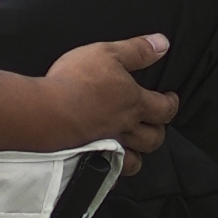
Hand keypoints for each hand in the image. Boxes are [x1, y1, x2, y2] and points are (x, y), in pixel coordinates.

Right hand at [0, 31, 176, 169]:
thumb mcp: (108, 53)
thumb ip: (137, 50)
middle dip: (159, 131)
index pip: (165, 108)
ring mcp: (109, 147)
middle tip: (156, 123)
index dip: (171, 104)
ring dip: (140, 154)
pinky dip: (114, 172)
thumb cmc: (76, 80)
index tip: (171, 99)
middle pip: (154, 138)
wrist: (46, 111)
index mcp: (134, 103)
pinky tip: (109, 165)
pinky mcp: (91, 159)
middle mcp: (125, 129)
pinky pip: (109, 173)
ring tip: (136, 146)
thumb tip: (163, 44)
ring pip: (135, 161)